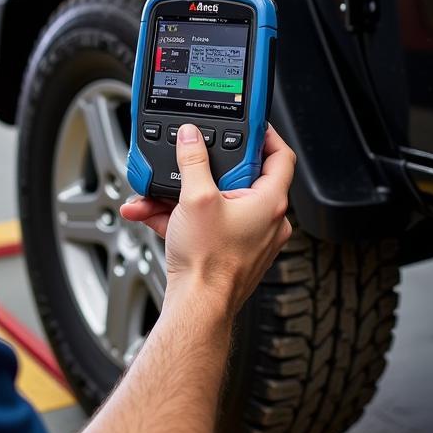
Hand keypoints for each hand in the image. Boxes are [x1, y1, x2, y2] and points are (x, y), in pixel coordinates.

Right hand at [120, 124, 294, 311]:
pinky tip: (152, 212)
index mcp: (270, 203)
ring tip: (158, 193)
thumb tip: (191, 137)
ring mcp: (250, 237)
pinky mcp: (231, 251)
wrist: (196, 307)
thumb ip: (193, 160)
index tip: (250, 125)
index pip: (280, 156)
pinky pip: (207, 223)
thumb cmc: (208, 263)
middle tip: (191, 162)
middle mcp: (267, 220)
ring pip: (218, 202)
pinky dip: (181, 216)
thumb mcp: (196, 198)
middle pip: (241, 177)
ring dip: (183, 195)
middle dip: (204, 169)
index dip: (266, 135)